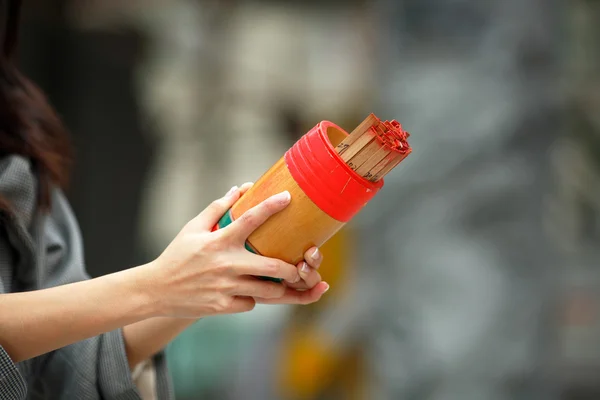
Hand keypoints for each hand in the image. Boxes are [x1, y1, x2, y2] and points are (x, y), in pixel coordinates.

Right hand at [144, 183, 328, 318]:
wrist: (155, 290)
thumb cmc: (177, 255)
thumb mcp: (193, 228)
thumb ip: (217, 208)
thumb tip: (240, 189)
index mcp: (219, 241)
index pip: (251, 219)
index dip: (271, 206)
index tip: (288, 197)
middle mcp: (225, 264)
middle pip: (272, 266)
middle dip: (292, 268)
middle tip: (300, 265)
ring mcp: (225, 287)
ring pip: (267, 290)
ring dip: (278, 286)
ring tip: (281, 281)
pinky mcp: (222, 306)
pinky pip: (251, 303)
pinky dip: (253, 298)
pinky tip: (249, 293)